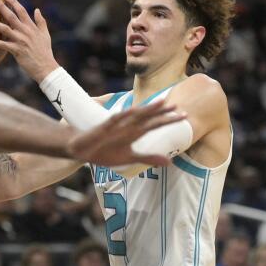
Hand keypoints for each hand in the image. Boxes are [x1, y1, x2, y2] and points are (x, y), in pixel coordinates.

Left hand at [0, 0, 58, 81]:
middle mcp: (25, 32)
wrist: (45, 66)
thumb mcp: (45, 34)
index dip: (14, 2)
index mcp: (32, 27)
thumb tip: (37, 9)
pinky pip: (3, 45)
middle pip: (11, 16)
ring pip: (5, 29)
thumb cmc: (45, 51)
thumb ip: (41, 21)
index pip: (22, 11)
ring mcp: (20, 41)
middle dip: (1, 7)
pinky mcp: (16, 51)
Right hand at [67, 101, 185, 166]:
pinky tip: (132, 110)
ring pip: (134, 115)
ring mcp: (116, 126)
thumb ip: (149, 158)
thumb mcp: (130, 157)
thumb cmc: (105, 152)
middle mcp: (128, 126)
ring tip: (159, 103)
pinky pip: (114, 119)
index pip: (155, 124)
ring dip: (147, 110)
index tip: (184, 116)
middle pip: (148, 117)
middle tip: (178, 107)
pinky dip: (123, 115)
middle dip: (162, 112)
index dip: (168, 120)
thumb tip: (169, 162)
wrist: (82, 149)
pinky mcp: (103, 128)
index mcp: (134, 133)